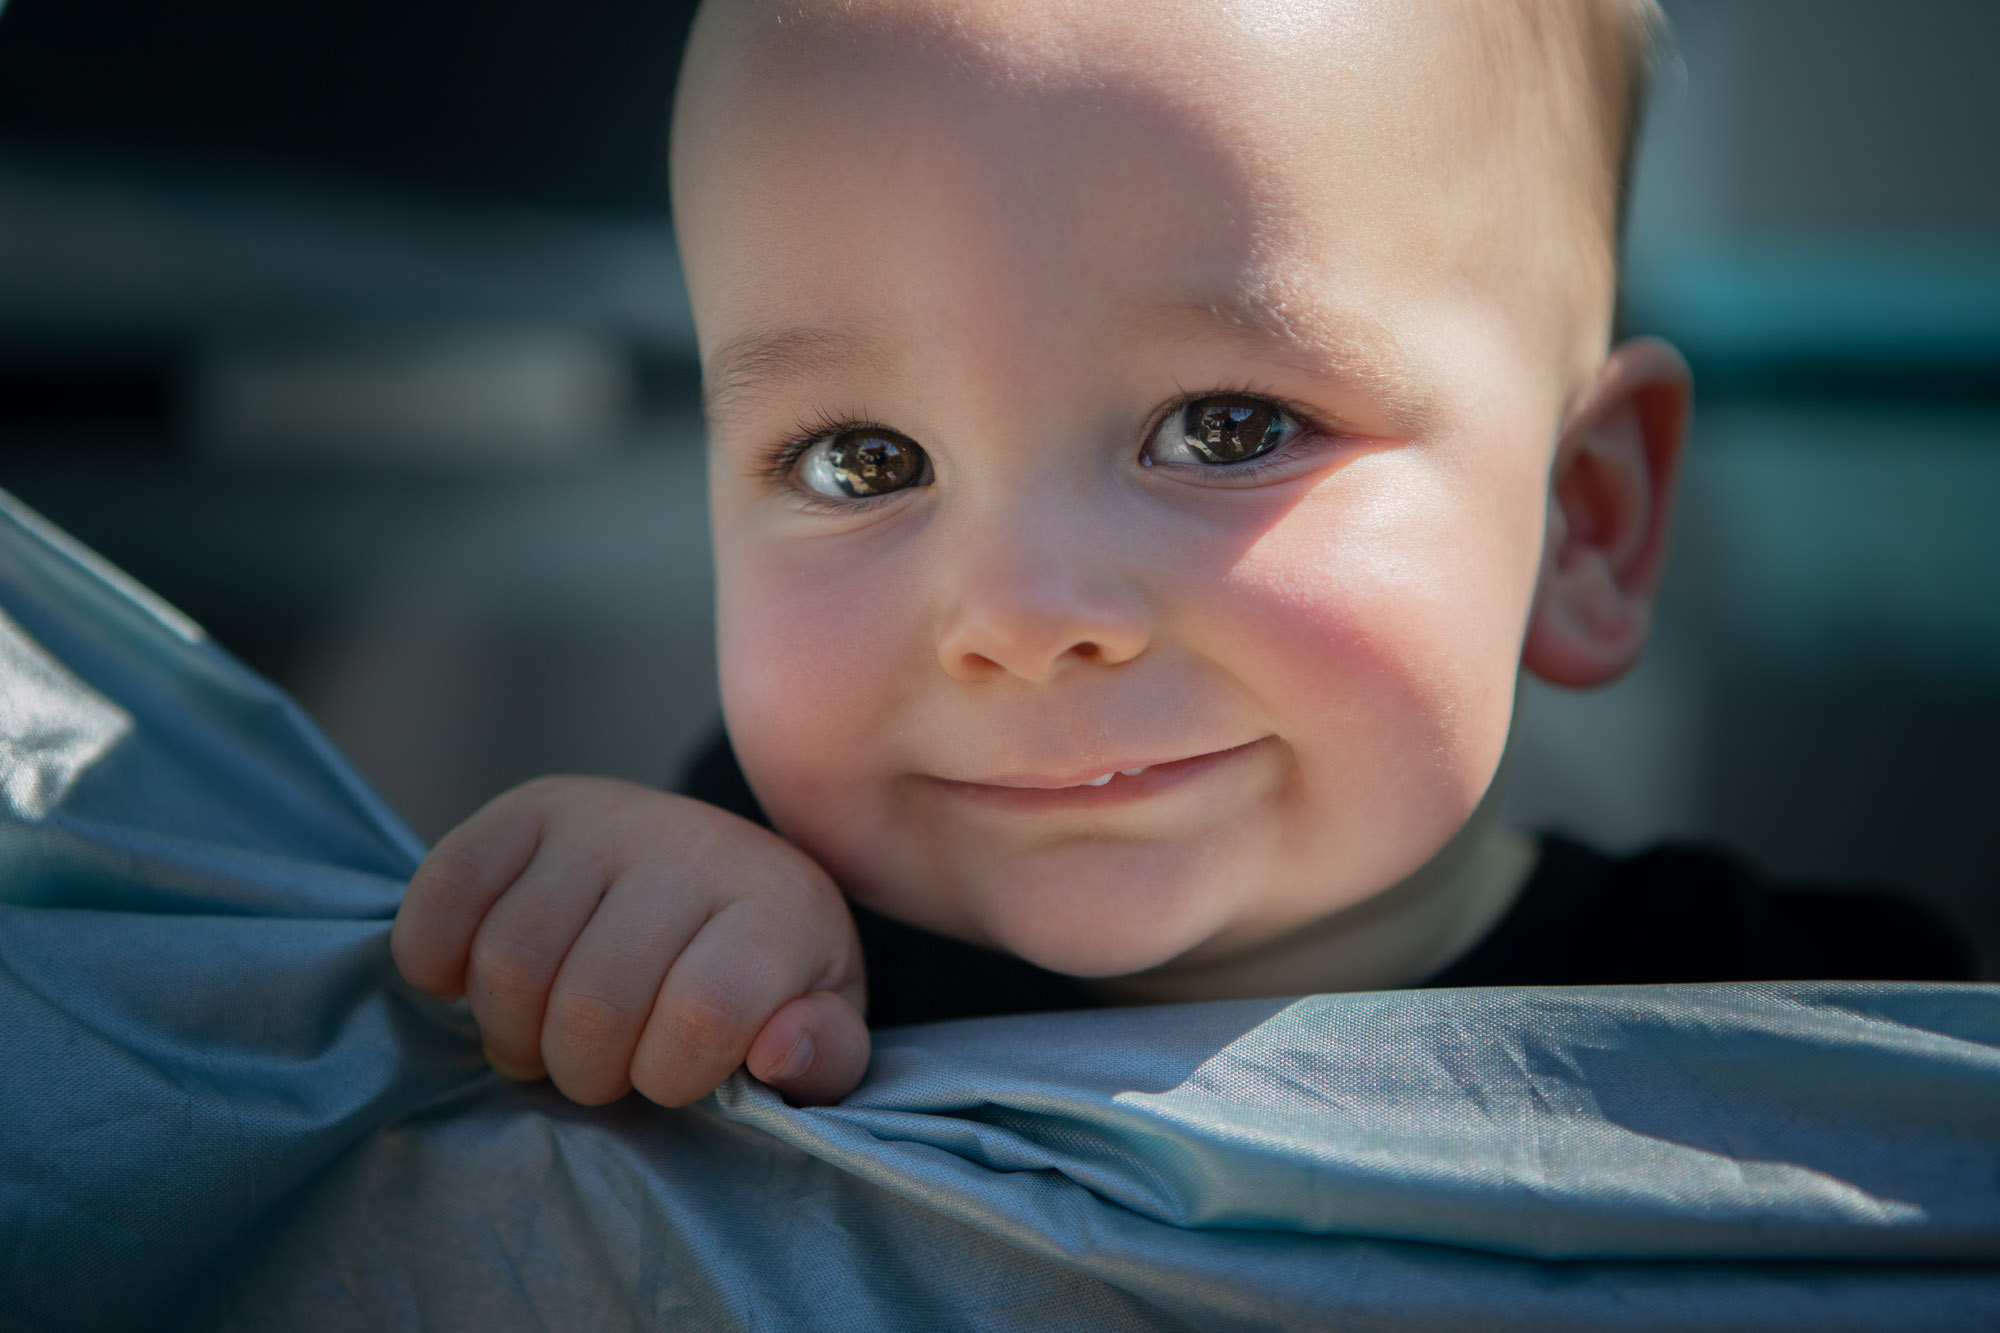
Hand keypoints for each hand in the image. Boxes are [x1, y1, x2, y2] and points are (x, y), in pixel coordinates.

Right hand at [392, 776, 868, 1106]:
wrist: (723, 871)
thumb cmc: (769, 977)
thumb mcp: (822, 1025)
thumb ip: (824, 1057)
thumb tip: (777, 1052)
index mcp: (776, 906)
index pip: (703, 1013)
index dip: (670, 1075)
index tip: (676, 1075)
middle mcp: (690, 845)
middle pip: (592, 1000)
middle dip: (584, 1071)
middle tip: (599, 1068)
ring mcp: (603, 818)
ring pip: (510, 959)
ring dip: (513, 1032)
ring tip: (545, 1032)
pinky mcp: (525, 808)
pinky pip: (445, 891)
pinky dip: (436, 961)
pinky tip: (470, 982)